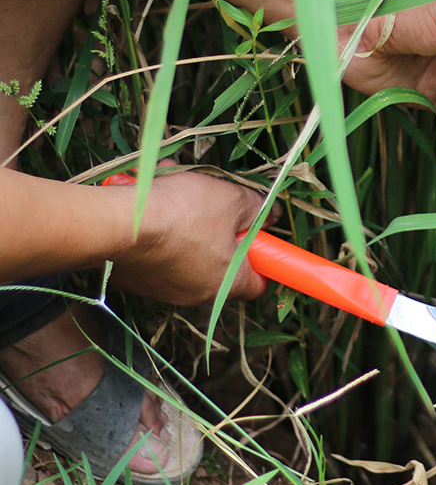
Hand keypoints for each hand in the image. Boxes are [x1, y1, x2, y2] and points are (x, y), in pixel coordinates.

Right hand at [108, 171, 276, 304]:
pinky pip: (157, 252)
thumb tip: (271, 214)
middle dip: (220, 229)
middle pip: (221, 263)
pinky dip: (158, 228)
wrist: (115, 224)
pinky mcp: (136, 279)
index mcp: (226, 283)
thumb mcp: (231, 200)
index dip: (263, 258)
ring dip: (186, 221)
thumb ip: (257, 208)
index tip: (257, 234)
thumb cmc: (182, 213)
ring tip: (175, 189)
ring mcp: (163, 289)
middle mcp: (196, 295)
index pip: (259, 284)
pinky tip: (151, 200)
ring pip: (187, 251)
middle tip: (213, 203)